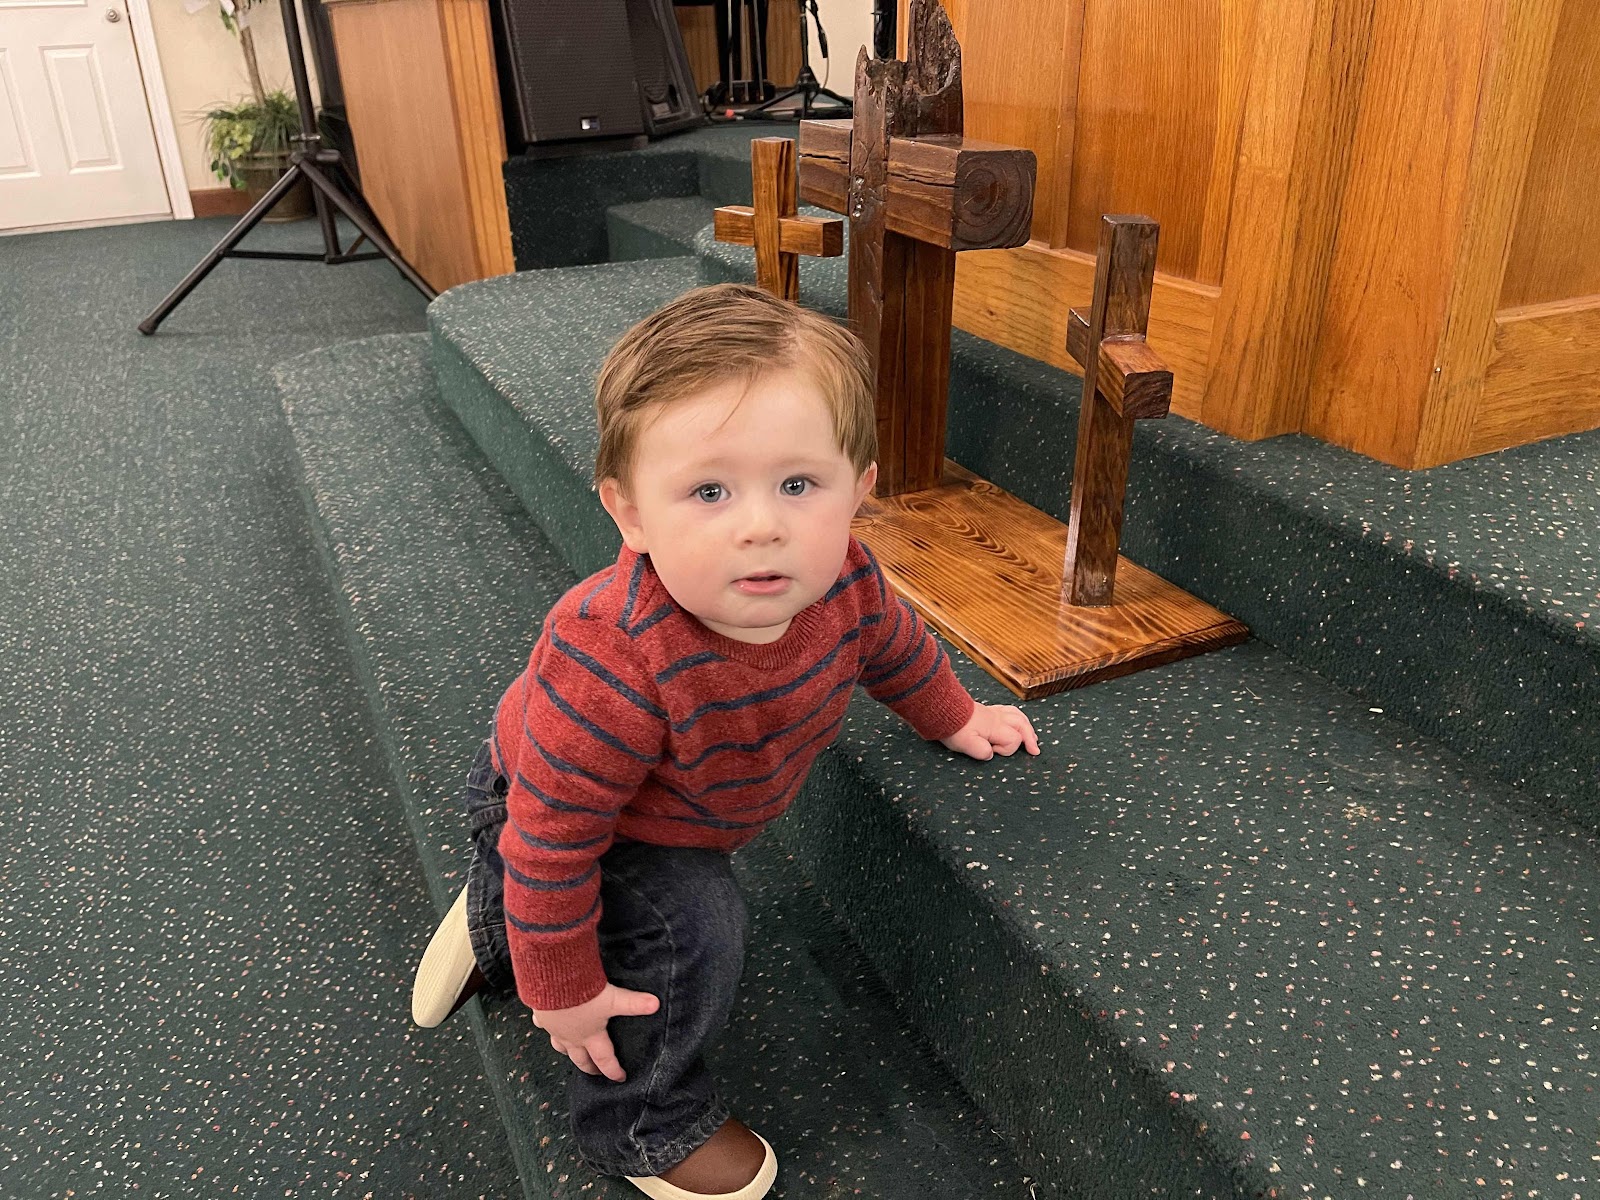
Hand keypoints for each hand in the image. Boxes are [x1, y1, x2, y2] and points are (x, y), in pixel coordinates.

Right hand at [532, 983, 659, 1081]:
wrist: (551, 979)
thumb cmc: (581, 992)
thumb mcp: (613, 998)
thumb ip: (634, 1003)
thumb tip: (656, 1004)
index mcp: (590, 1036)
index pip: (604, 1059)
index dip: (613, 1070)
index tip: (620, 1078)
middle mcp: (570, 1036)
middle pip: (580, 1059)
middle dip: (590, 1067)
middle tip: (596, 1072)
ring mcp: (553, 1028)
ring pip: (560, 1046)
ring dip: (568, 1051)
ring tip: (573, 1051)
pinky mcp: (541, 1014)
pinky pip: (543, 1025)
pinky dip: (547, 1026)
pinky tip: (547, 1022)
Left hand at [940, 702, 1039, 759]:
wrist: (941, 709)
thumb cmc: (952, 727)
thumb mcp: (965, 743)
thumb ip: (981, 751)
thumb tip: (990, 754)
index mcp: (994, 726)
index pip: (1014, 738)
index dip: (1007, 748)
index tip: (994, 750)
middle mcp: (997, 717)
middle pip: (1022, 724)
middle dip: (1030, 737)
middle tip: (1034, 750)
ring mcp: (992, 712)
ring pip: (1017, 715)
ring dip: (1026, 726)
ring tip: (1032, 736)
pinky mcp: (986, 710)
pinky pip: (1008, 710)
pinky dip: (1016, 716)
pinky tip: (1016, 721)